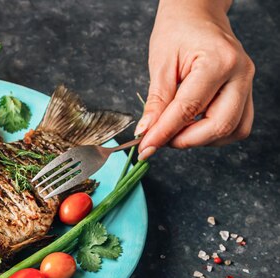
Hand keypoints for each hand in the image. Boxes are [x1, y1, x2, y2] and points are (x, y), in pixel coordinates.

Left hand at [136, 0, 254, 159]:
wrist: (198, 15)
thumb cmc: (178, 31)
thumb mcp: (160, 64)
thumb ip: (156, 102)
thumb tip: (146, 133)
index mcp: (218, 61)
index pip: (189, 108)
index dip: (164, 132)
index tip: (145, 147)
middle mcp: (240, 74)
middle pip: (220, 126)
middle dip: (186, 141)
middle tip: (159, 139)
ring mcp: (247, 84)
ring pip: (233, 131)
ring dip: (201, 140)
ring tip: (175, 130)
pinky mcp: (245, 93)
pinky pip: (237, 125)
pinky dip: (212, 133)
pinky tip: (191, 125)